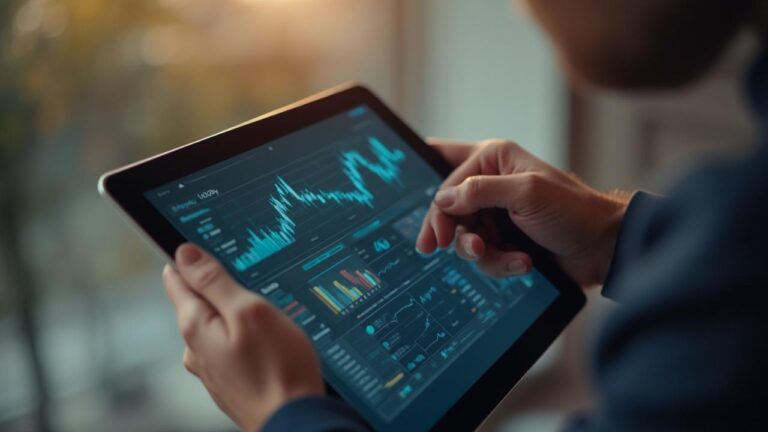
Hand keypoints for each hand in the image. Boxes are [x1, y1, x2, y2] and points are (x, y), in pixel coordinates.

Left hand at [163, 243, 323, 430]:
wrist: (295, 421)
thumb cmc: (278, 368)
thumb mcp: (249, 311)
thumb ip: (215, 282)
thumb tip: (186, 253)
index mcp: (195, 326)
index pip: (178, 278)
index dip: (192, 259)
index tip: (210, 249)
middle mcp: (196, 349)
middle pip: (200, 302)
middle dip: (223, 288)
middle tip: (256, 283)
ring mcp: (212, 369)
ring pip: (220, 326)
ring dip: (239, 315)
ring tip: (270, 317)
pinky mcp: (231, 382)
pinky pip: (233, 347)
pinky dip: (248, 339)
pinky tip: (270, 344)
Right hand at [417, 139, 628, 287]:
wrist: (602, 248)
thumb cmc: (573, 211)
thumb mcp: (525, 194)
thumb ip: (479, 192)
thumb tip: (441, 199)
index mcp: (494, 159)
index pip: (448, 179)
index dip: (436, 205)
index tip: (432, 232)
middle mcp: (491, 184)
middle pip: (449, 211)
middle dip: (453, 234)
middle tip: (440, 249)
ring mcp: (497, 214)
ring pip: (465, 238)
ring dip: (483, 253)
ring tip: (508, 256)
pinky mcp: (504, 240)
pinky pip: (485, 256)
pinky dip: (502, 263)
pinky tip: (522, 262)